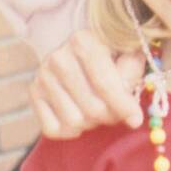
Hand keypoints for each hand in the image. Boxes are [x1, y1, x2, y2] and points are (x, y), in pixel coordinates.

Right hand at [29, 28, 146, 137]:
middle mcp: (58, 56)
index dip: (122, 105)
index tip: (136, 119)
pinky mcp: (33, 91)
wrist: (80, 47)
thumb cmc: (111, 51)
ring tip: (100, 109)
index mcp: (83, 40)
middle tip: (119, 113)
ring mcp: (43, 74)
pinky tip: (81, 115)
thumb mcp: (128, 52)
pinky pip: (53, 129)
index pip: (104, 83)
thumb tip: (131, 109)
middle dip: (110, 116)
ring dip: (92, 123)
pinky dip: (71, 131)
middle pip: (90, 107)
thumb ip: (132, 72)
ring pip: (73, 121)